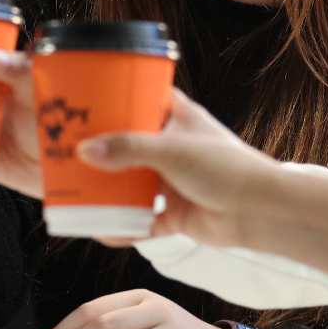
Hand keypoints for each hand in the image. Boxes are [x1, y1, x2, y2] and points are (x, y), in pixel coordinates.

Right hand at [75, 90, 283, 248]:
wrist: (261, 212)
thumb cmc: (226, 168)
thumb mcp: (170, 150)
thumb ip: (127, 150)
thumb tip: (84, 151)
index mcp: (178, 118)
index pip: (143, 97)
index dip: (116, 97)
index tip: (83, 99)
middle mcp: (174, 147)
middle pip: (129, 144)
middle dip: (101, 150)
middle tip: (66, 149)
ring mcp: (174, 181)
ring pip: (132, 184)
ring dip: (109, 191)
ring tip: (75, 190)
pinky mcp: (177, 213)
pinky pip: (143, 221)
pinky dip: (125, 227)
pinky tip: (102, 231)